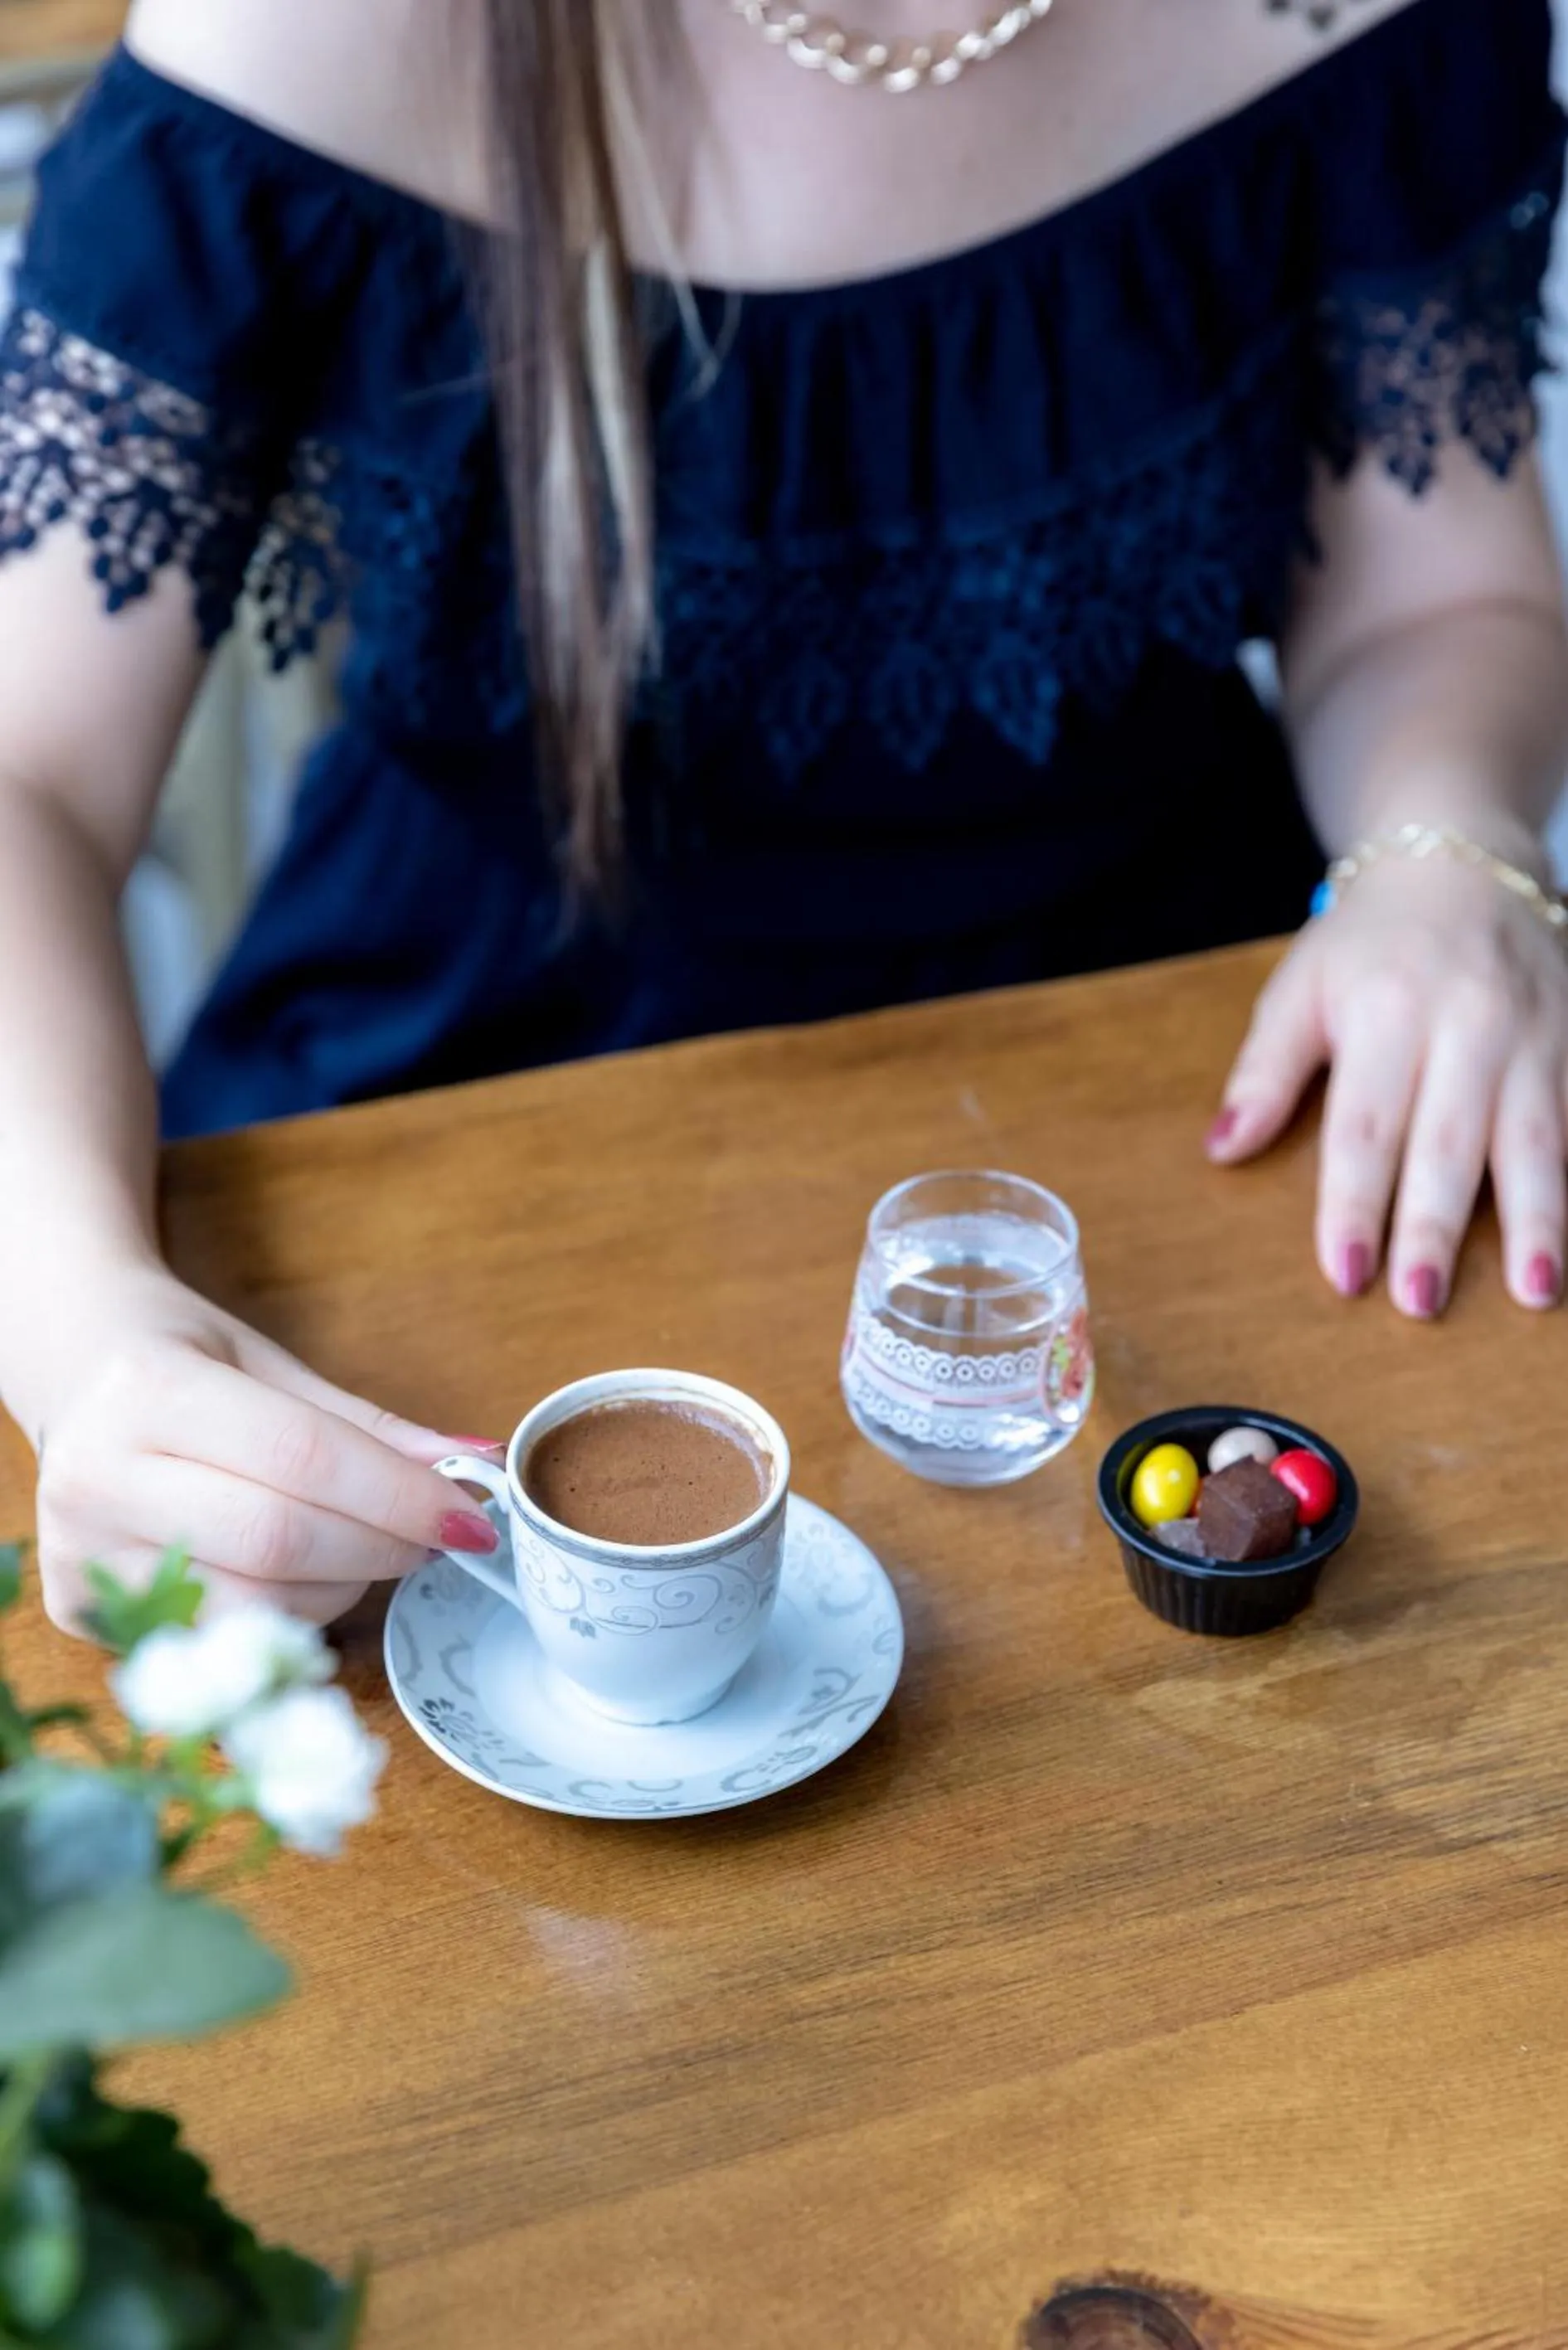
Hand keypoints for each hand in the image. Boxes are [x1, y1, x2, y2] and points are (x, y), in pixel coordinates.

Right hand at [33, 1261, 502, 1632]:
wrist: (70, 1374)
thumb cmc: (179, 1361)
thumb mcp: (270, 1365)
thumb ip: (365, 1425)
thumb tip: (472, 1466)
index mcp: (147, 1392)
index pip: (300, 1458)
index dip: (397, 1494)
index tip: (469, 1515)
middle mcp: (98, 1479)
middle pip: (279, 1542)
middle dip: (382, 1546)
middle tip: (434, 1537)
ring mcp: (82, 1554)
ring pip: (253, 1606)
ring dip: (341, 1588)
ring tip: (365, 1549)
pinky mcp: (76, 1611)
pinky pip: (219, 1634)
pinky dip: (288, 1616)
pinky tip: (306, 1578)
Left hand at [1209, 844, 1567, 1316]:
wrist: (1463, 860)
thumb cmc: (1369, 942)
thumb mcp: (1300, 989)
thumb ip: (1264, 1072)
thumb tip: (1221, 1150)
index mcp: (1385, 1010)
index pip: (1364, 1128)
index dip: (1353, 1205)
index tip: (1346, 1276)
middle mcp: (1468, 1023)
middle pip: (1449, 1144)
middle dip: (1434, 1229)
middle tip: (1419, 1304)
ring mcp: (1535, 1033)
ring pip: (1537, 1141)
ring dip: (1537, 1223)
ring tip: (1535, 1294)